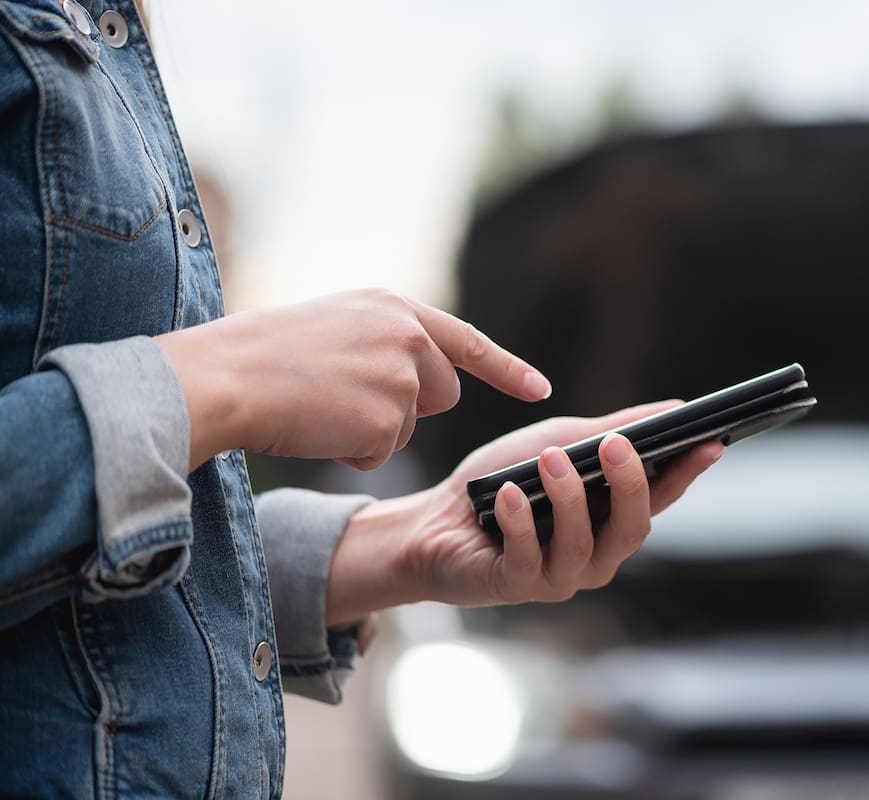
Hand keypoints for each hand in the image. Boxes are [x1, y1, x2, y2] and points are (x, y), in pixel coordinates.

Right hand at [155, 289, 550, 470]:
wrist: (224, 377)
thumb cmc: (264, 354)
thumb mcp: (337, 325)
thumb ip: (387, 343)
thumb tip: (424, 381)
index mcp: (394, 307)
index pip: (466, 341)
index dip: (507, 369)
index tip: (539, 390)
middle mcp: (407, 337)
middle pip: (442, 393)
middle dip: (410, 407)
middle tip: (347, 398)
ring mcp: (400, 378)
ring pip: (408, 426)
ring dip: (372, 429)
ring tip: (320, 405)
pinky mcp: (386, 420)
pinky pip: (380, 453)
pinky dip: (351, 451)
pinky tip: (316, 427)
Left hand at [324, 401, 723, 622]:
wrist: (434, 522)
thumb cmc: (503, 483)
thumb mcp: (557, 444)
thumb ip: (611, 431)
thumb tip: (674, 410)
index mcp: (610, 520)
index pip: (661, 498)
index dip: (686, 473)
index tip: (708, 442)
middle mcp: (595, 555)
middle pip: (632, 529)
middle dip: (629, 486)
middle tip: (618, 446)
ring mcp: (557, 577)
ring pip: (583, 545)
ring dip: (569, 500)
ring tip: (551, 461)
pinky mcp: (515, 586)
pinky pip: (527, 559)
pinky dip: (521, 525)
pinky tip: (511, 497)